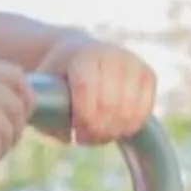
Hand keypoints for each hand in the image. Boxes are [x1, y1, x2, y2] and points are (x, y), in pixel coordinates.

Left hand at [39, 34, 156, 145]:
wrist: (77, 55)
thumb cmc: (57, 83)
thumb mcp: (42, 96)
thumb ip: (48, 116)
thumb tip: (68, 136)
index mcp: (81, 55)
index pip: (85, 87)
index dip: (82, 116)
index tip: (76, 134)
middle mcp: (110, 53)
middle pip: (110, 103)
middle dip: (98, 129)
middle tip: (85, 136)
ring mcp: (132, 62)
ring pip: (129, 111)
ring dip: (114, 130)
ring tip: (99, 133)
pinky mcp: (148, 74)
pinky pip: (145, 111)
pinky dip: (131, 126)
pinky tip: (116, 128)